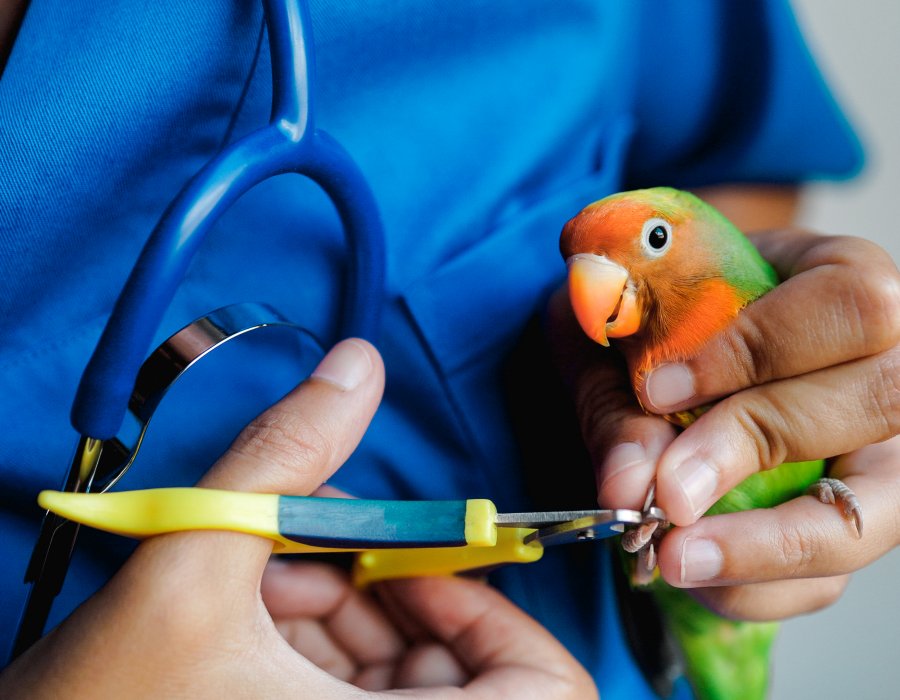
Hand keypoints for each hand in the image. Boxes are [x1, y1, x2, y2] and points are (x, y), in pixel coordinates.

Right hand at [1, 339, 594, 697]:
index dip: (500, 620)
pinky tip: (260, 614)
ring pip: (403, 682)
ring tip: (269, 585)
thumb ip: (281, 458)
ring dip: (348, 614)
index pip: (545, 697)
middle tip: (319, 561)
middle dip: (395, 599)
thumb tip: (354, 367)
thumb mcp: (188, 565)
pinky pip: (356, 696)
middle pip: (466, 679)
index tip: (417, 570)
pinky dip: (323, 645)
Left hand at [549, 229, 899, 618]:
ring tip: (672, 557)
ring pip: (867, 511)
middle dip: (755, 448)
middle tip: (663, 488)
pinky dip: (756, 588)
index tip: (659, 389)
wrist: (662, 338)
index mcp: (843, 279)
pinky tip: (692, 574)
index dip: (756, 350)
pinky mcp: (850, 521)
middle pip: (877, 404)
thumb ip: (621, 392)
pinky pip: (831, 575)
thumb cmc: (655, 316)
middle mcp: (888, 365)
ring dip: (763, 547)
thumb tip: (627, 484)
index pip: (848, 306)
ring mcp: (882, 452)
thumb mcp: (624, 327)